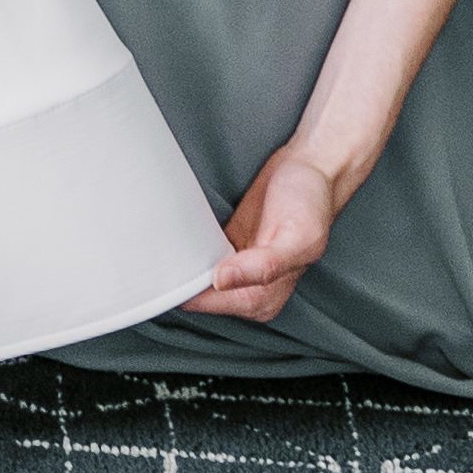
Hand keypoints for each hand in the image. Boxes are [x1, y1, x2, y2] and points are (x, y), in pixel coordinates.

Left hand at [181, 142, 334, 322]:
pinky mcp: (227, 242)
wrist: (309, 168)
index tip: (172, 273)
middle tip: (161, 252)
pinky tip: (177, 233)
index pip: (215, 305)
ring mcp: (235, 264)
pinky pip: (198, 251)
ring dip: (179, 261)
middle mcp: (248, 287)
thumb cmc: (311, 203)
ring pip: (196, 272)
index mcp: (265, 298)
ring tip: (163, 241)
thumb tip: (223, 281)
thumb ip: (264, 265)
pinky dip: (186, 245)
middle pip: (199, 292)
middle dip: (180, 277)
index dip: (190, 291)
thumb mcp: (298, 238)